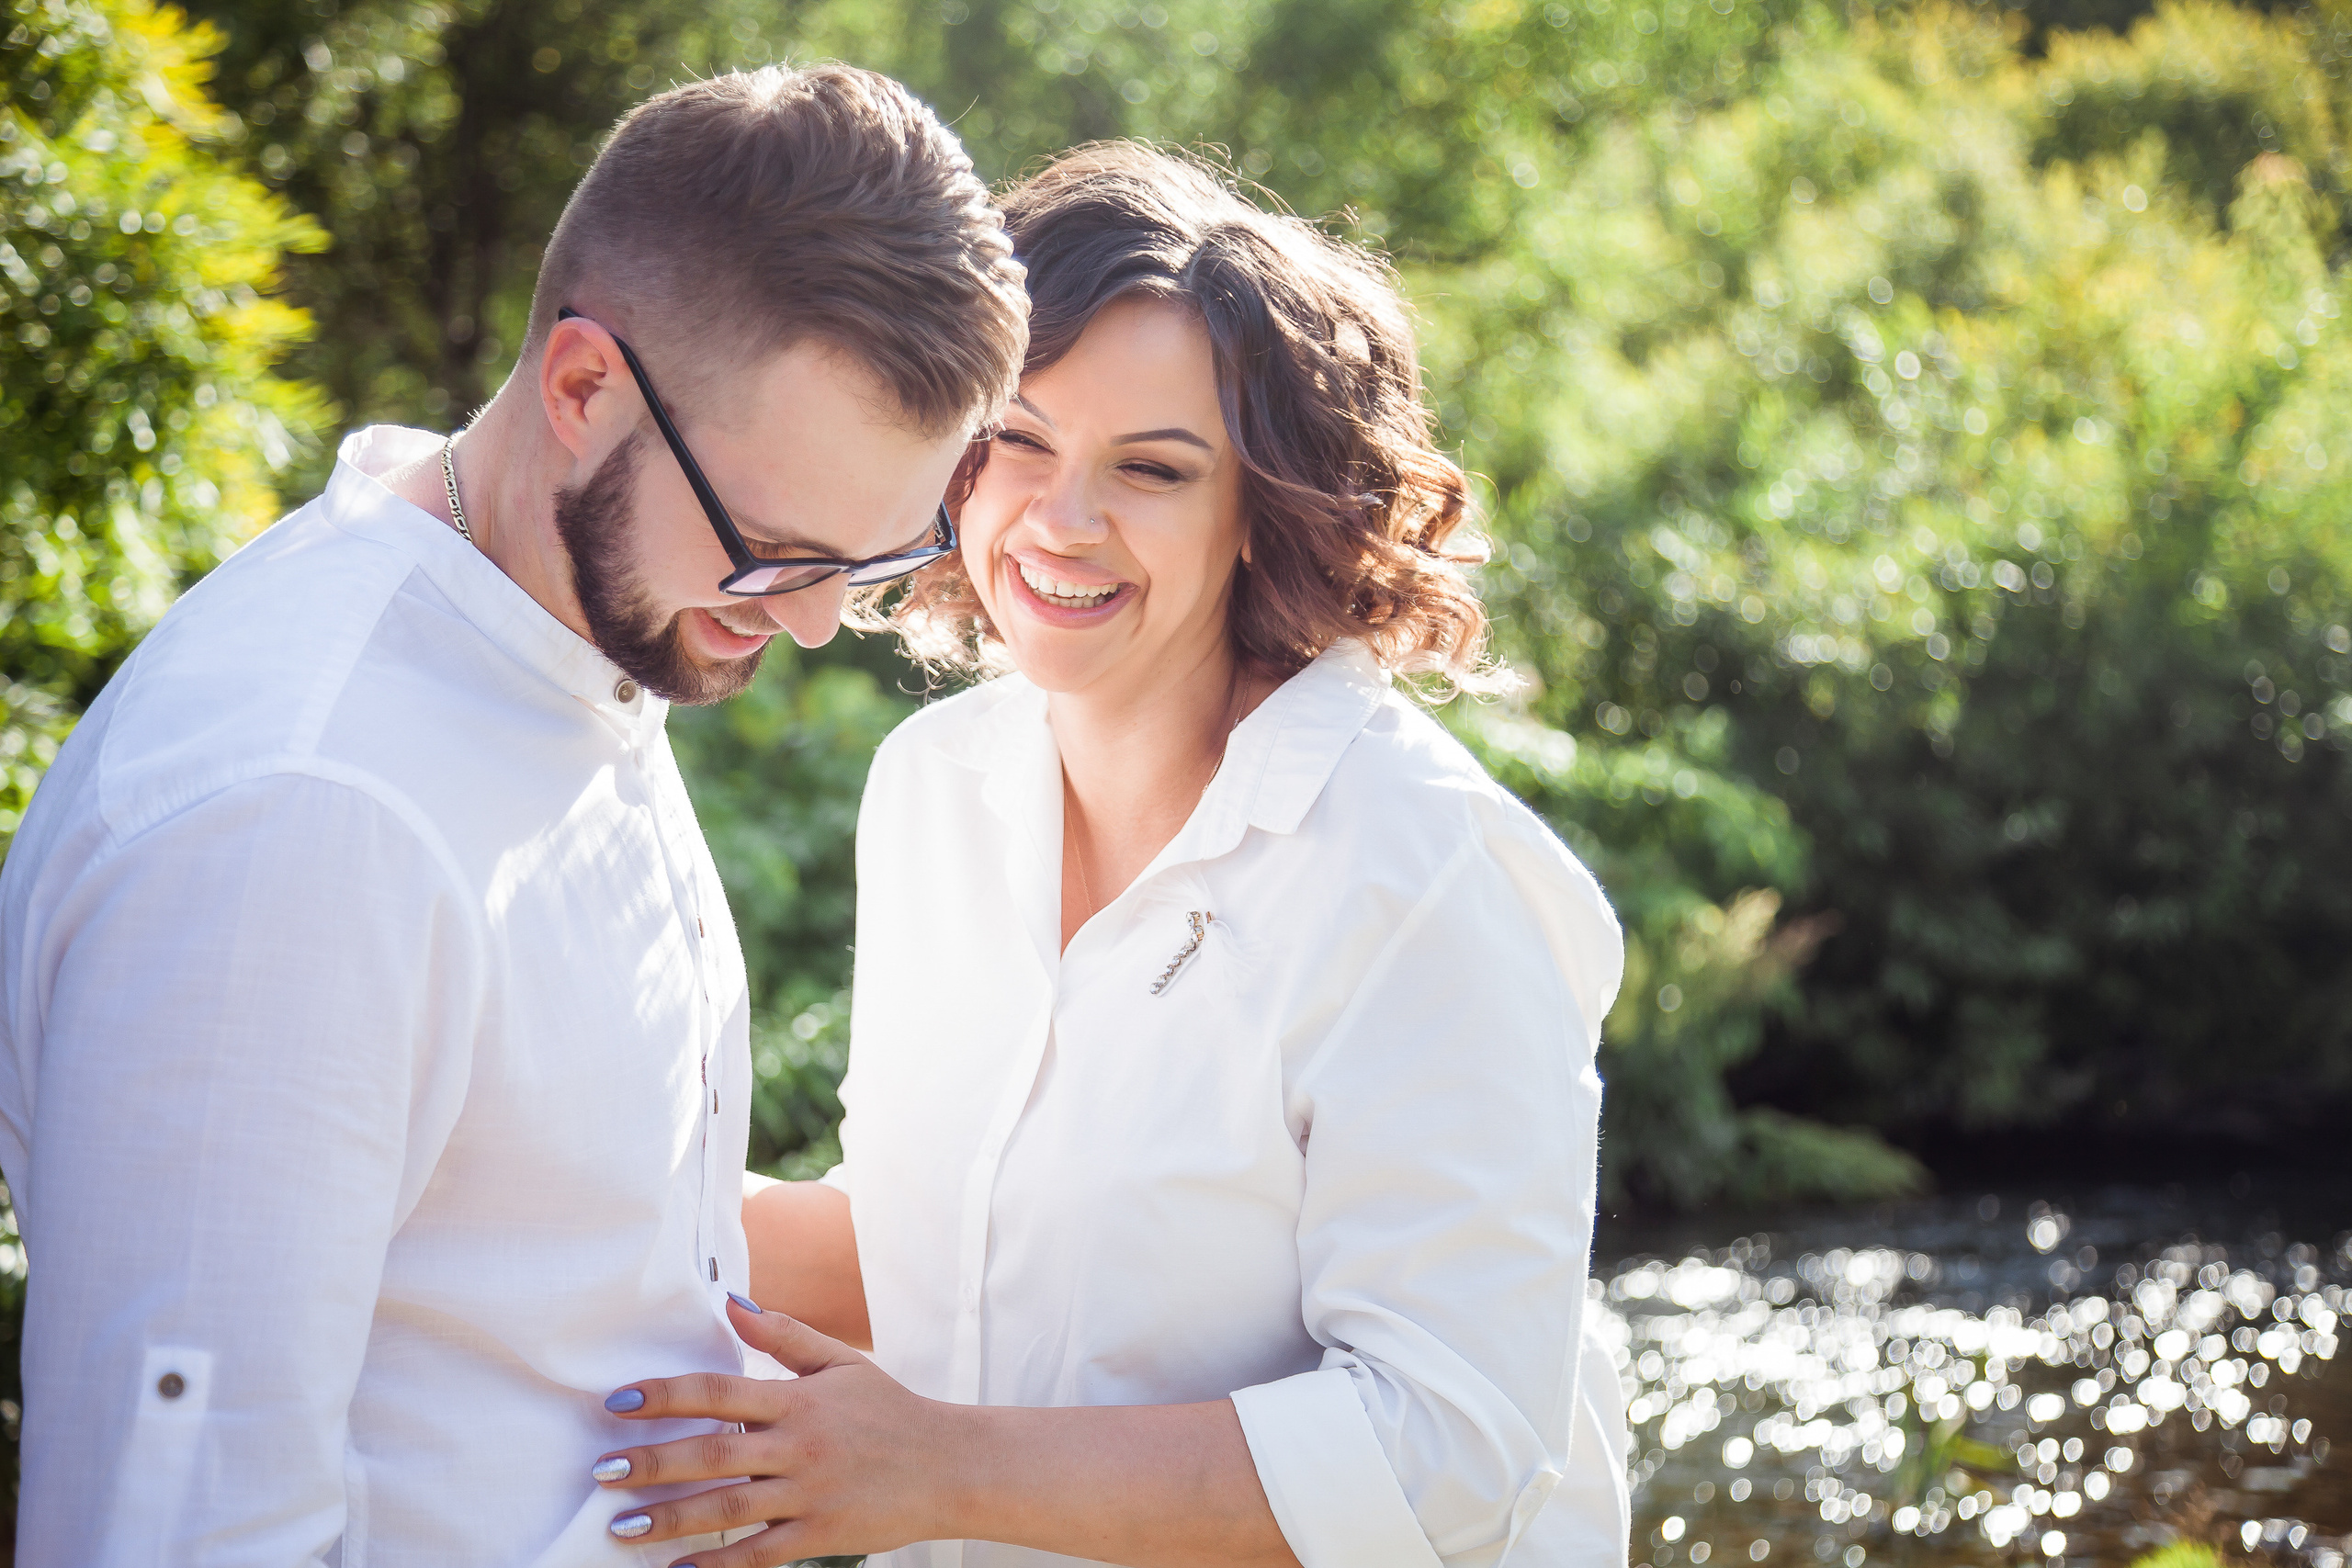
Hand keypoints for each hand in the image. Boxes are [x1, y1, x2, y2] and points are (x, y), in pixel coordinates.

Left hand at [593, 1296, 968, 1566]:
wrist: (950, 1466)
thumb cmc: (891, 1411)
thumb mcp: (842, 1363)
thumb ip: (783, 1334)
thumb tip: (728, 1302)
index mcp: (799, 1400)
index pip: (720, 1391)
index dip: (666, 1395)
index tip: (619, 1401)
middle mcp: (800, 1446)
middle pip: (714, 1453)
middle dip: (653, 1462)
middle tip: (602, 1470)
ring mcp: (809, 1494)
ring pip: (728, 1509)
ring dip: (670, 1517)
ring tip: (620, 1526)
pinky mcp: (820, 1535)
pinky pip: (759, 1555)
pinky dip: (716, 1566)